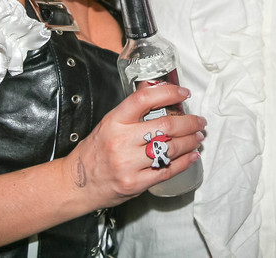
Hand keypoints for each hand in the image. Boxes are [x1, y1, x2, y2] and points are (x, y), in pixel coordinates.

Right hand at [63, 83, 205, 210]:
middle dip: (189, 123)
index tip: (184, 93)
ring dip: (190, 142)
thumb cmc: (95, 152)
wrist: (76, 184)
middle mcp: (121, 141)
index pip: (144, 99)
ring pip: (170, 149)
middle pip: (165, 126)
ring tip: (197, 137)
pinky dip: (184, 162)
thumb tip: (156, 92)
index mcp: (114, 121)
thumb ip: (132, 111)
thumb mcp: (109, 124)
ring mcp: (128, 164)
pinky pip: (166, 171)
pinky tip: (191, 156)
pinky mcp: (135, 183)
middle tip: (199, 121)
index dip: (168, 93)